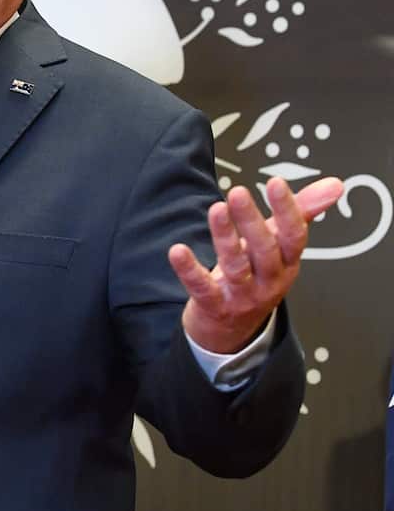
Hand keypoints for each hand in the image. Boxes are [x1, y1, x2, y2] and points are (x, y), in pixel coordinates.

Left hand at [168, 176, 343, 353]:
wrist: (232, 327)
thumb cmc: (257, 276)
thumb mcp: (280, 246)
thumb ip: (302, 212)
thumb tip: (334, 184)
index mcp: (287, 262)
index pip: (294, 235)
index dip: (288, 210)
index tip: (276, 183)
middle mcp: (269, 279)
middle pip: (265, 250)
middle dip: (252, 221)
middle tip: (237, 193)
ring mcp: (243, 295)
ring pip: (237, 266)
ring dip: (225, 238)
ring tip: (216, 210)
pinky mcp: (215, 306)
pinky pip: (203, 288)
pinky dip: (190, 270)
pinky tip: (177, 251)